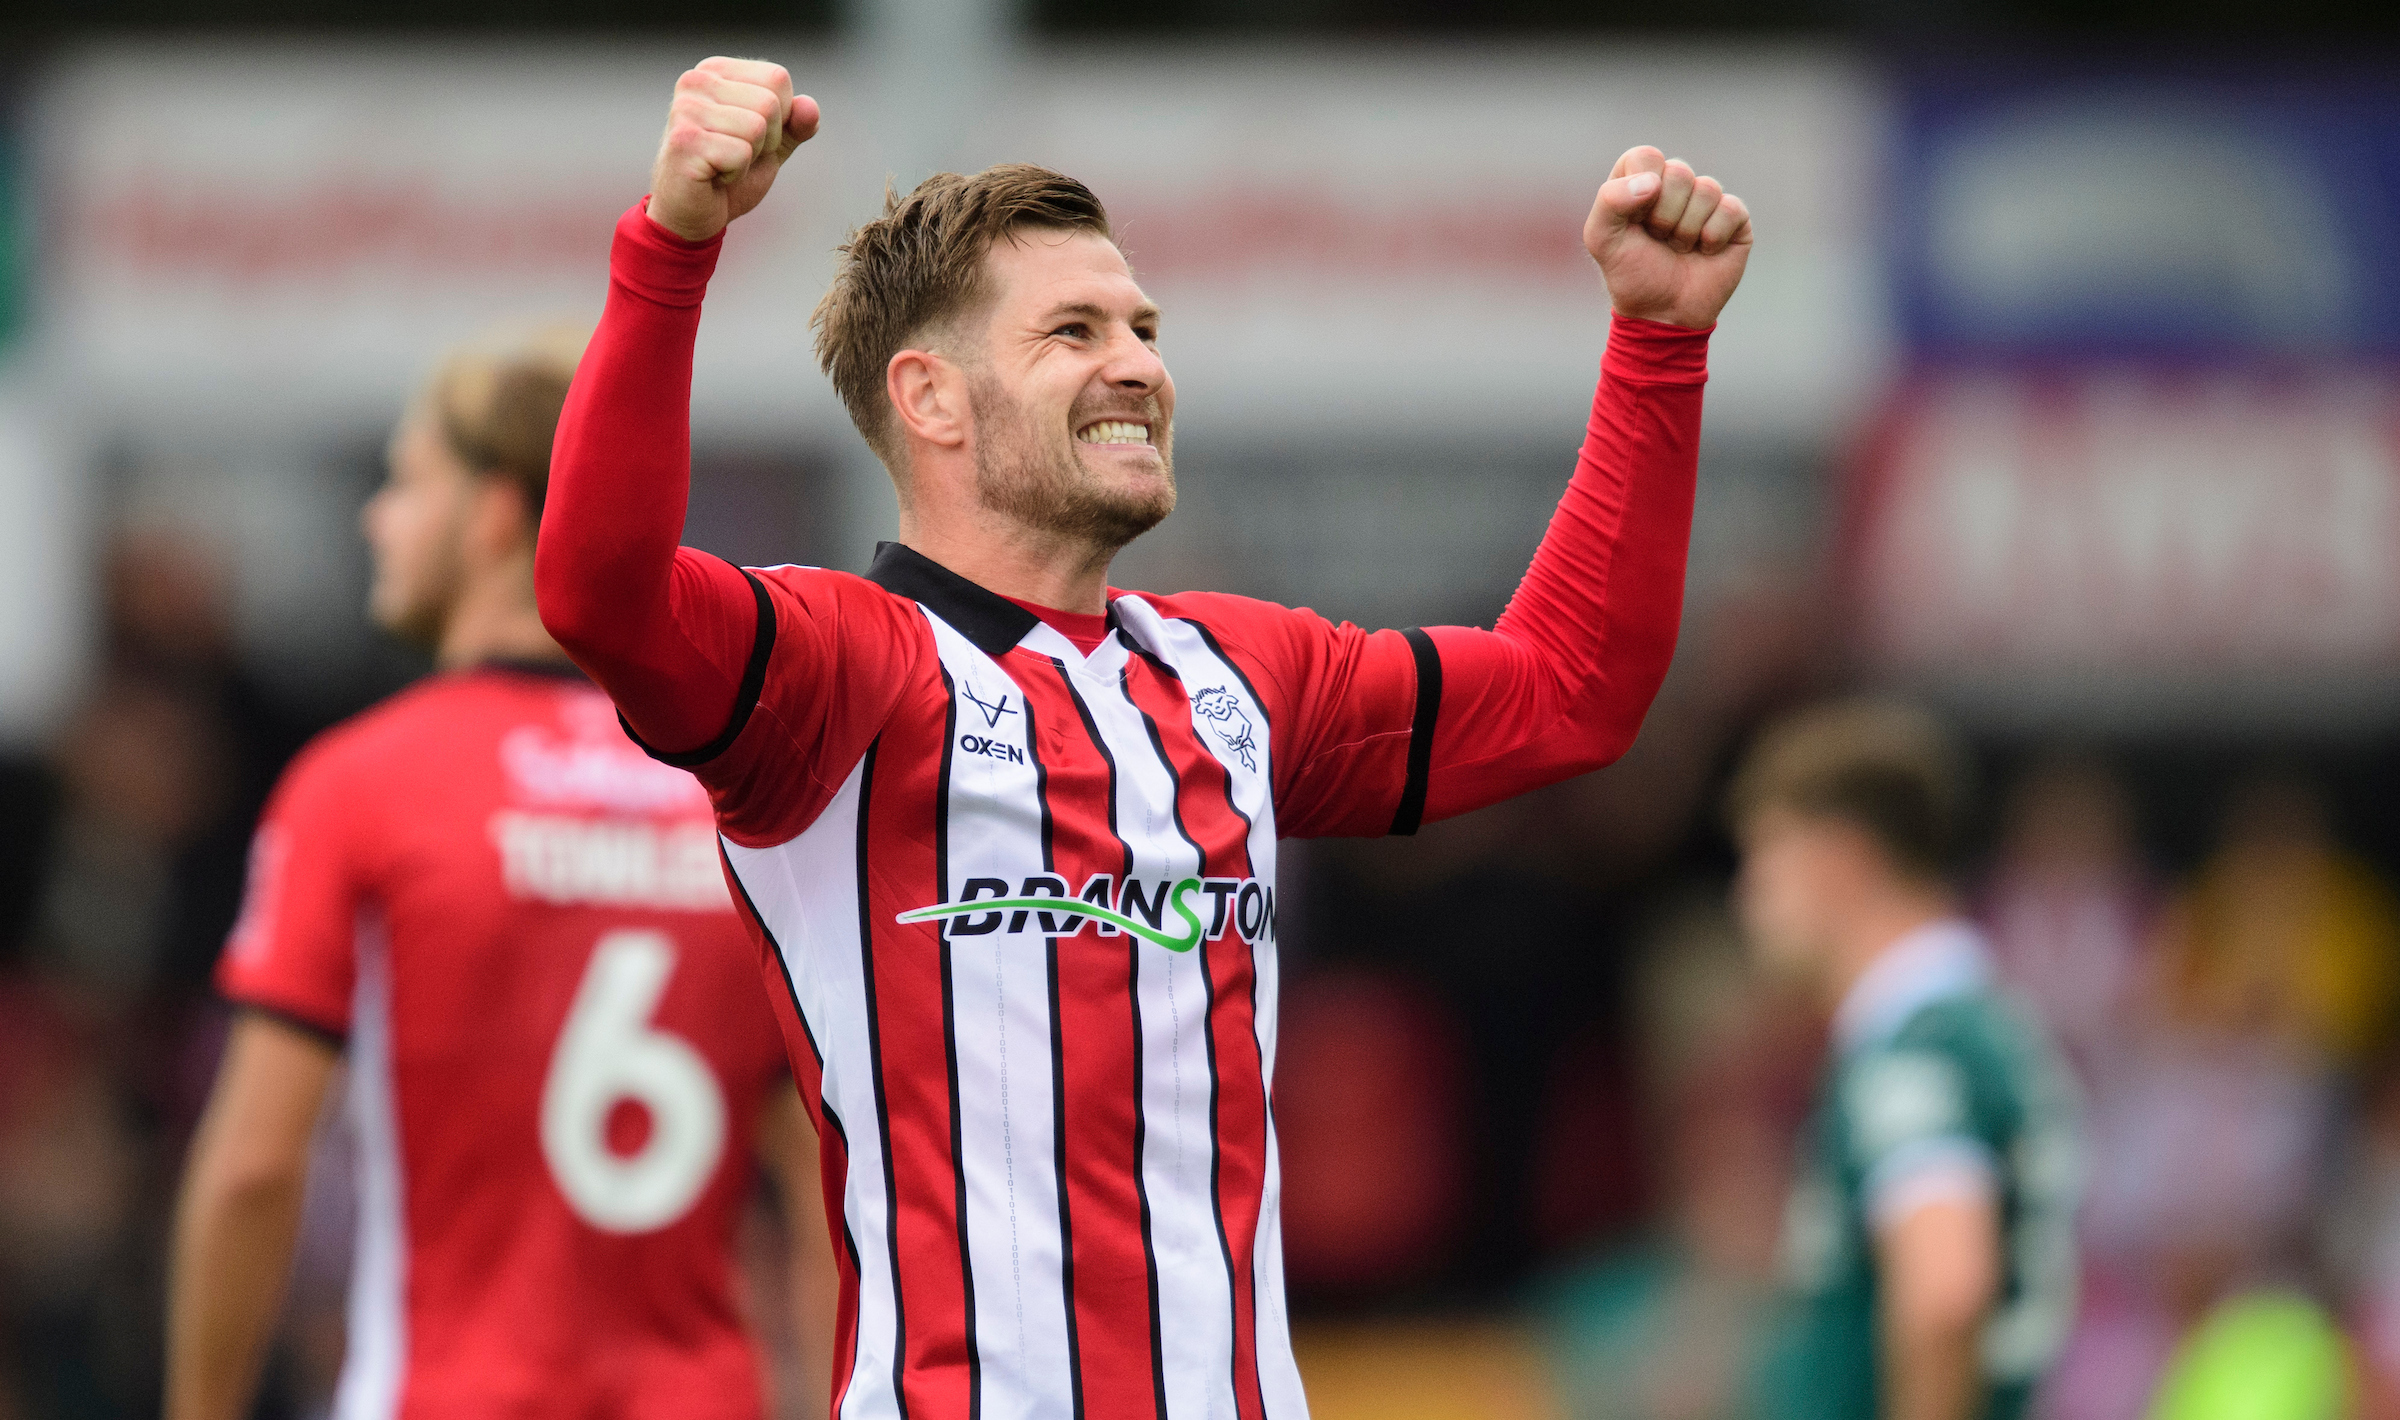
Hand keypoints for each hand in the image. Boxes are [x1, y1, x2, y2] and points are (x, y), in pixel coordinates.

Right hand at [647, 57, 821, 243]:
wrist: (691, 214)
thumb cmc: (727, 174)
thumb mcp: (772, 145)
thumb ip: (795, 124)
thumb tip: (810, 106)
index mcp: (716, 71)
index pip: (778, 78)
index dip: (781, 117)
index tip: (750, 136)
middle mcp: (696, 80)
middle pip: (770, 103)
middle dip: (767, 140)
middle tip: (736, 155)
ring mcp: (686, 108)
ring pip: (757, 127)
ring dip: (751, 157)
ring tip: (723, 163)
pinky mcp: (684, 140)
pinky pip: (742, 154)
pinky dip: (736, 173)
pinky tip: (713, 175)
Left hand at [1583, 146, 1752, 329]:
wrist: (1663, 314)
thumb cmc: (1631, 274)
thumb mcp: (1601, 239)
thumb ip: (1610, 201)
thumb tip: (1655, 181)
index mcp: (1640, 179)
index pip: (1646, 156)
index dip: (1640, 189)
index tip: (1635, 220)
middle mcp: (1675, 184)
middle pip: (1679, 171)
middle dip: (1664, 216)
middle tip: (1658, 239)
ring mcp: (1706, 200)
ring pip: (1706, 189)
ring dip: (1686, 230)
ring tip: (1678, 248)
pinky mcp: (1734, 218)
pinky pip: (1730, 208)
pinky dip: (1712, 237)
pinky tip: (1704, 251)